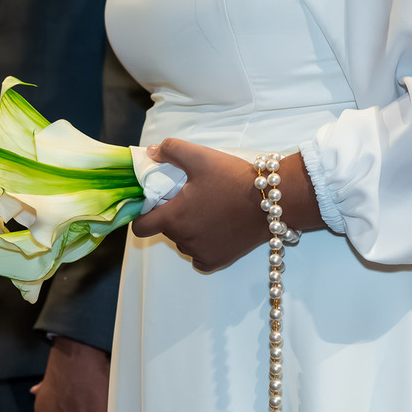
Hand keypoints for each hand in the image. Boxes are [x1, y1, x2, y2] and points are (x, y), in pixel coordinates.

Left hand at [130, 139, 322, 271]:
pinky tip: (215, 231)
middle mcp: (183, 240)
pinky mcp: (217, 261)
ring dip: (189, 230)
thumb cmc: (233, 179)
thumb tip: (150, 154)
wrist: (272, 201)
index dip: (143, 215)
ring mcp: (200, 253)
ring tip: (209, 211)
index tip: (156, 204)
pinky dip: (202, 246)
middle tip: (192, 198)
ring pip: (183, 243)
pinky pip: (199, 257)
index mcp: (173, 217)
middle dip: (173, 216)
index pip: (140, 227)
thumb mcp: (200, 156)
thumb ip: (171, 150)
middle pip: (166, 231)